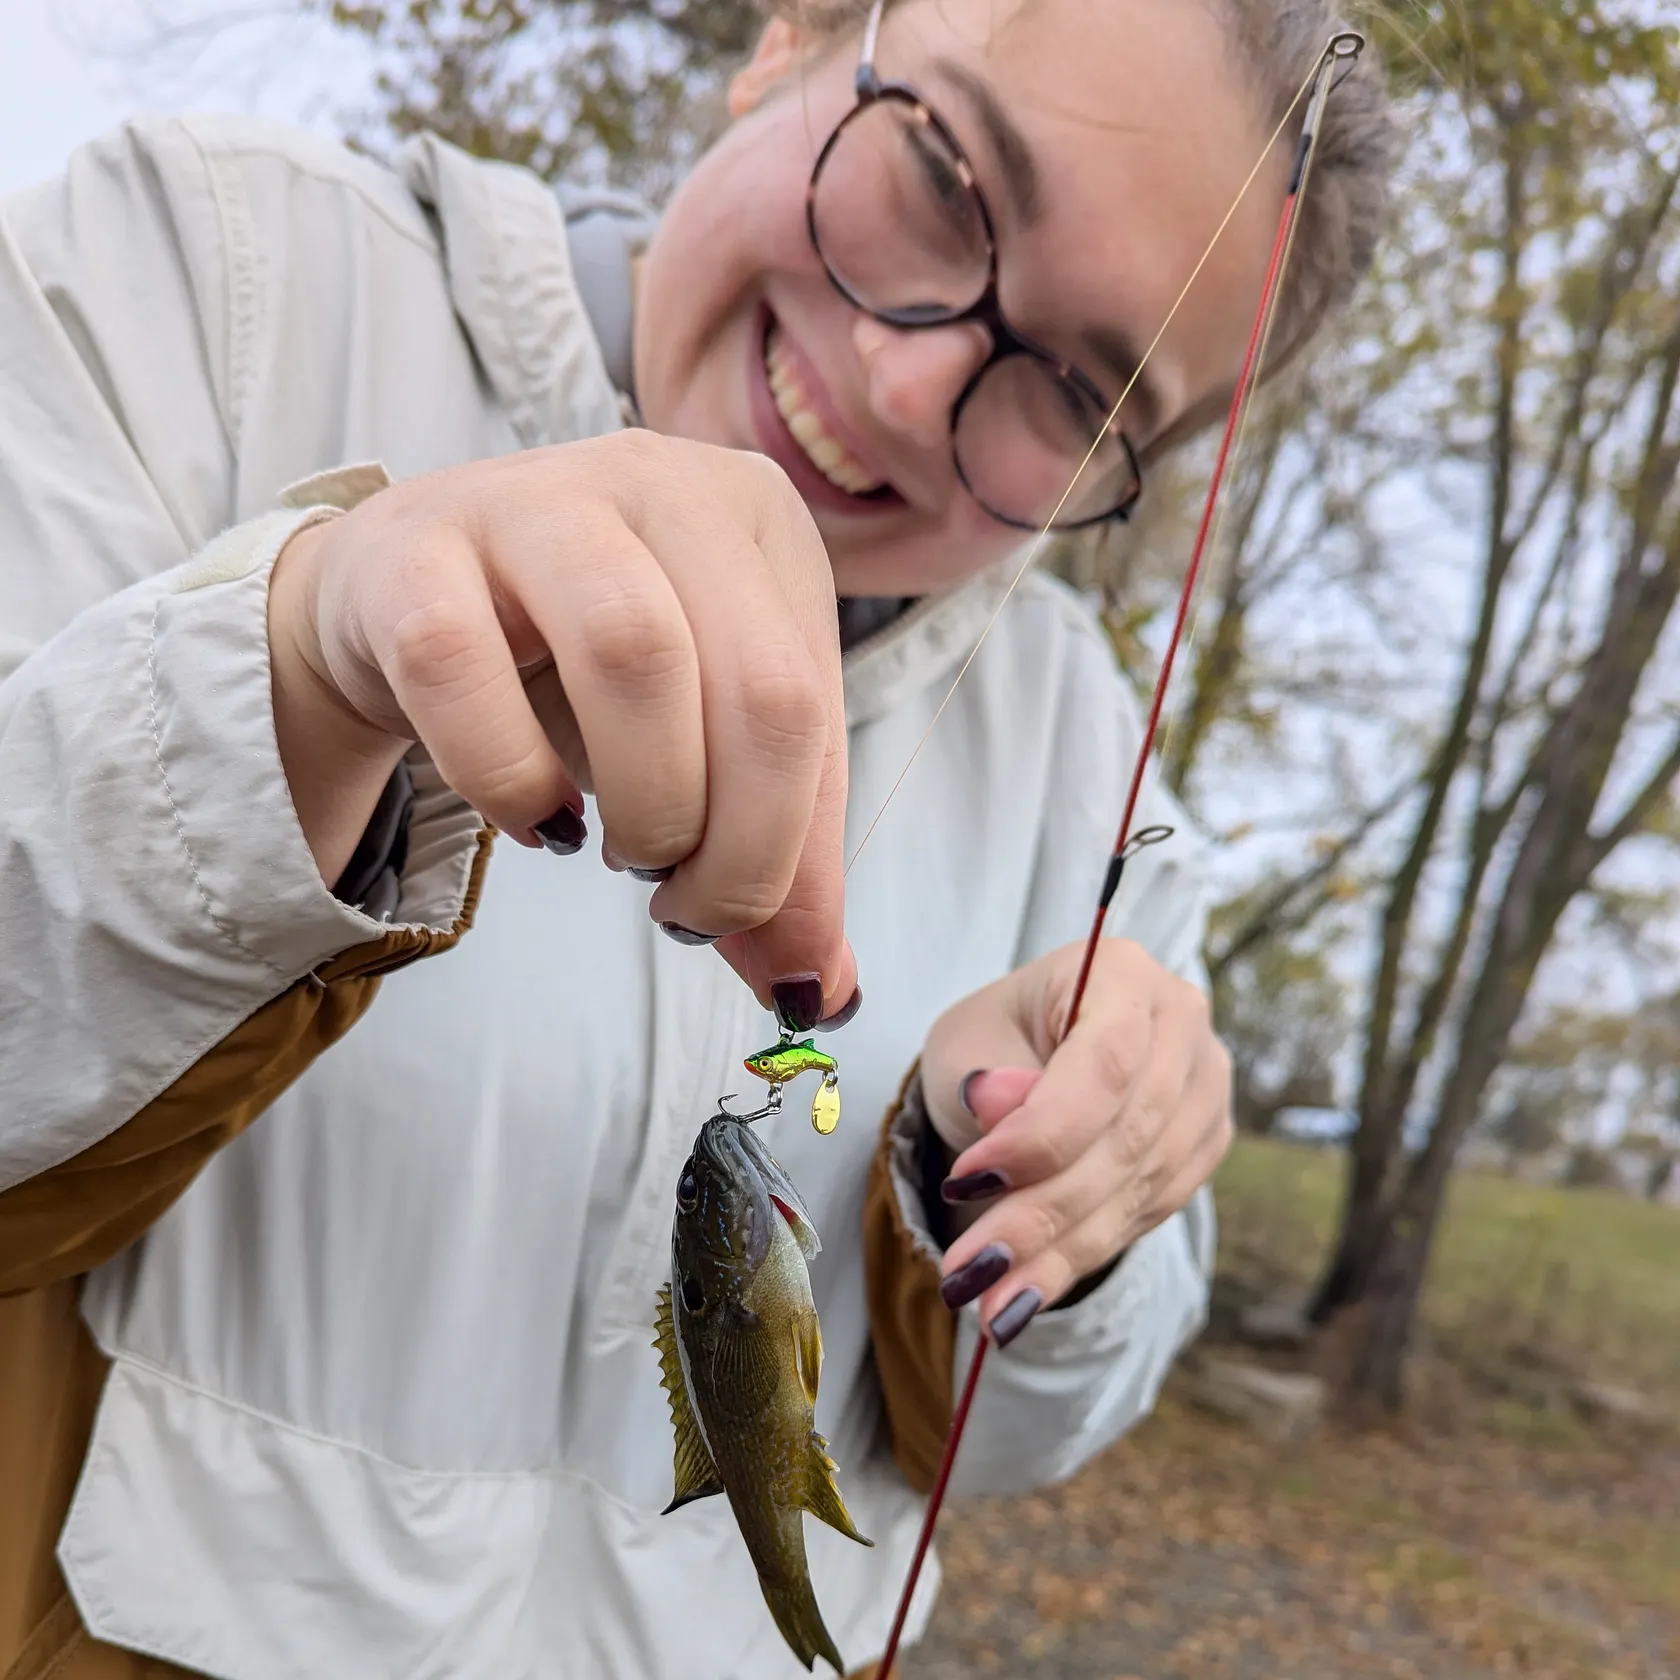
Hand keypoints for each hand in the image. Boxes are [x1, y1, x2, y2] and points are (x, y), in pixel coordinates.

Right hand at [267, 431, 855, 1016]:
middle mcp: (660, 484)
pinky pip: (462, 671)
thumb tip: (818, 994)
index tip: (751, 934)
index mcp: (757, 520)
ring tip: (617, 853)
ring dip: (646, 802)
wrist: (398, 603)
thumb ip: (771, 858)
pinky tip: (533, 816)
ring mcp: (532, 501)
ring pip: (631, 653)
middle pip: (755, 686)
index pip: (814, 704)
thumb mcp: (702, 748)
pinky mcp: (412, 549)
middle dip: (737, 845)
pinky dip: (509, 778)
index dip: (791, 851)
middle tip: (687, 908)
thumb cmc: (574, 673)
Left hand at [918, 938, 1231, 1342]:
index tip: (968, 1179)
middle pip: (1125, 1136)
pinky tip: (1028, 1294)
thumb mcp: (967, 1041)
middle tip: (970, 1270)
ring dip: (1059, 1253)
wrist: (1031, 1055)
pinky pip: (1147, 1213)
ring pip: (1139, 1187)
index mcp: (1122, 971)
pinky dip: (1081, 1257)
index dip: (1042, 1132)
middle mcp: (1182, 1024)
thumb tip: (1000, 1107)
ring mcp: (1204, 1088)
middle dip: (1041, 1213)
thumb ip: (986, 1075)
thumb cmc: (997, 1038)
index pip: (1104, 1062)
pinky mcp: (1203, 1146)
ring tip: (990, 1303)